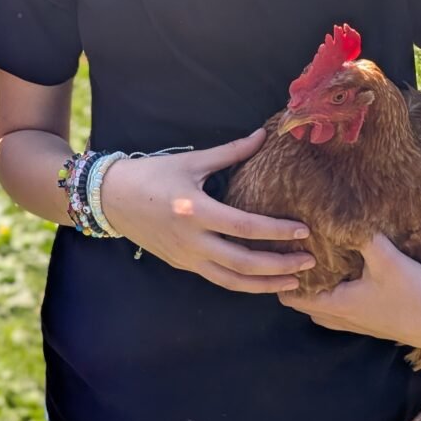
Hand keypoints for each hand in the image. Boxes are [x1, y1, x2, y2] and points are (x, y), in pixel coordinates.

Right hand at [100, 128, 315, 292]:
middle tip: (309, 260)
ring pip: (232, 281)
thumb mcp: (192, 161)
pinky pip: (218, 279)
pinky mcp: (182, 265)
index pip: (244, 226)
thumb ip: (231, 152)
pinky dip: (244, 283)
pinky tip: (263, 279)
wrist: (111, 198)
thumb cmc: (152, 174)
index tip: (303, 230)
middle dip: (280, 265)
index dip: (276, 231)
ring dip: (266, 284)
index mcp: (195, 211)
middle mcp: (192, 241)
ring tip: (294, 280)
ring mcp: (186, 257)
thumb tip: (262, 136)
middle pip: (243, 263)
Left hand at [277, 233, 420, 350]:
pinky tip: (341, 279)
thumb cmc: (416, 290)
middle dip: (294, 284)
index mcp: (341, 305)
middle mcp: (345, 319)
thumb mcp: (387, 257)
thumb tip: (338, 212)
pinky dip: (332, 300)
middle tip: (288, 258)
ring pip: (323, 313)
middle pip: (304, 306)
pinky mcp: (373, 324)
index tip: (275, 257)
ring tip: (310, 267)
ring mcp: (359, 325)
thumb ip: (360, 235)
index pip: (295, 298)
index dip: (281, 278)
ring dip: (314, 294)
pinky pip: (340, 315)